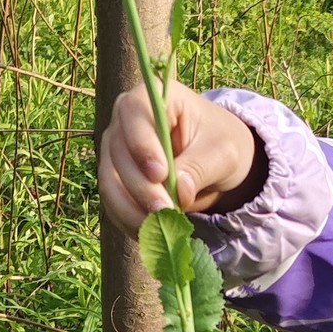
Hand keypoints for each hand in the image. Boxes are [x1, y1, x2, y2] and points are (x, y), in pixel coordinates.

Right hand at [99, 78, 256, 236]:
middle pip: (118, 153)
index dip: (142, 144)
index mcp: (154, 96)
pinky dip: (128, 221)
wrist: (215, 159)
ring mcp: (115, 149)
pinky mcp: (114, 178)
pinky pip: (112, 202)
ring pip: (109, 182)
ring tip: (160, 229)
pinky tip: (149, 235)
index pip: (135, 114)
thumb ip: (200, 167)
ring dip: (131, 210)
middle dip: (140, 188)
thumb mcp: (223, 152)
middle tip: (165, 213)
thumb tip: (179, 192)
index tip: (160, 174)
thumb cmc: (220, 144)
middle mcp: (125, 119)